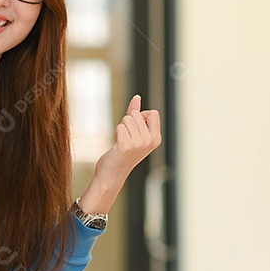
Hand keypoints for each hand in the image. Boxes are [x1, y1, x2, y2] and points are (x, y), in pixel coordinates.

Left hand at [78, 94, 161, 213]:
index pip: (153, 113)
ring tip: (121, 142)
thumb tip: (137, 97)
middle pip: (136, 114)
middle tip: (126, 138)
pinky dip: (116, 133)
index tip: (135, 129)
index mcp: (156, 138)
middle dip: (127, 122)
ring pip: (127, 119)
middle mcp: (150, 141)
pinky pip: (119, 127)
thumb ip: (136, 113)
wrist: (113, 173)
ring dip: (120, 128)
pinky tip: (117, 145)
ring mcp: (139, 144)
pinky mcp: (126, 145)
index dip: (141, 116)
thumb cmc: (123, 152)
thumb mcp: (133, 131)